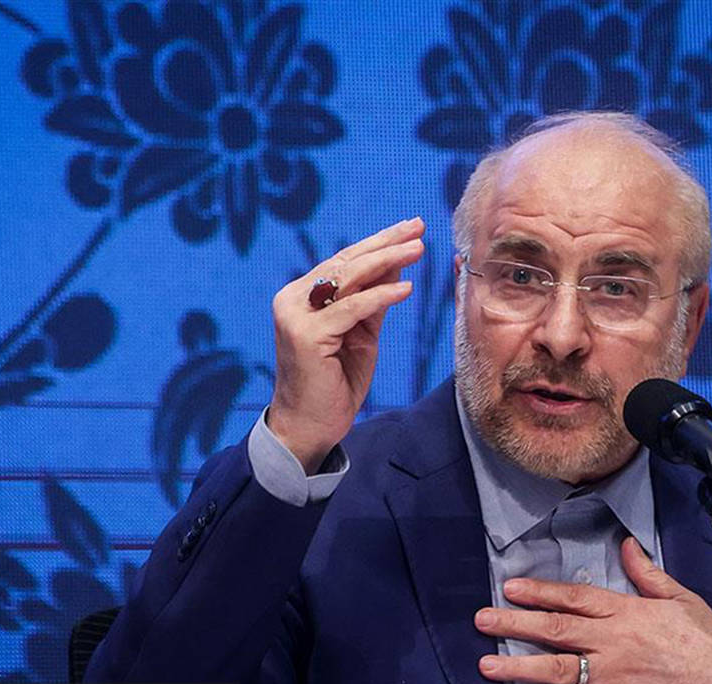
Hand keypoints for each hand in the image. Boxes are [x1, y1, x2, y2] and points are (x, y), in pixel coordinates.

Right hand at [267, 218, 423, 471]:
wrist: (310, 426)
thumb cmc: (335, 383)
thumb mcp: (360, 335)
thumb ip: (373, 301)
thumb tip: (397, 264)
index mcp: (301, 296)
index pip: (344, 262)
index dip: (378, 243)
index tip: (410, 229)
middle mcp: (293, 300)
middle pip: (346, 263)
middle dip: (385, 243)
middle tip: (418, 227)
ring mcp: (296, 317)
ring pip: (348, 279)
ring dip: (387, 261)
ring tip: (418, 249)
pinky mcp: (306, 336)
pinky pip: (352, 309)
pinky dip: (381, 297)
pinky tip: (406, 288)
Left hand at [475, 538, 711, 683]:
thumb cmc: (707, 642)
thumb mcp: (680, 597)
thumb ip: (647, 573)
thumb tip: (626, 544)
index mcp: (626, 611)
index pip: (574, 597)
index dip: (539, 591)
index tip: (509, 587)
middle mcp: (612, 641)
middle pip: (555, 628)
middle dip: (514, 623)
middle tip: (481, 620)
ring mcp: (612, 675)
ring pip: (556, 669)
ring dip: (518, 666)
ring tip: (487, 664)